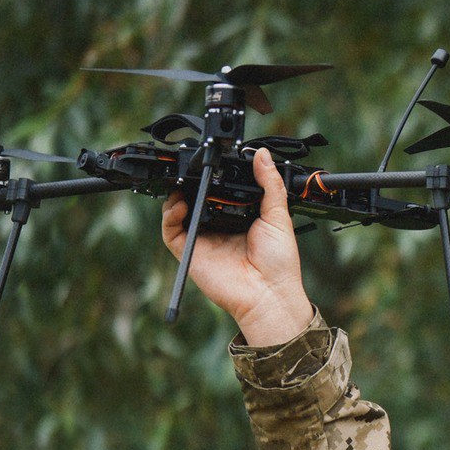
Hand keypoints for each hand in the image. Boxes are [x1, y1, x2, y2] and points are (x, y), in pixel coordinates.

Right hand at [161, 147, 312, 344]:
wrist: (270, 294)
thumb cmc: (279, 262)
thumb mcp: (279, 216)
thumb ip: (269, 184)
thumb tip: (262, 155)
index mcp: (240, 217)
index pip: (221, 191)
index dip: (214, 177)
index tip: (214, 161)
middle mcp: (219, 226)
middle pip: (197, 198)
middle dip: (192, 182)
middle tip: (194, 168)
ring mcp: (203, 239)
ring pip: (180, 211)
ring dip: (177, 194)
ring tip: (184, 182)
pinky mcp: (190, 252)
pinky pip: (171, 230)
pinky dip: (170, 215)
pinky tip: (180, 204)